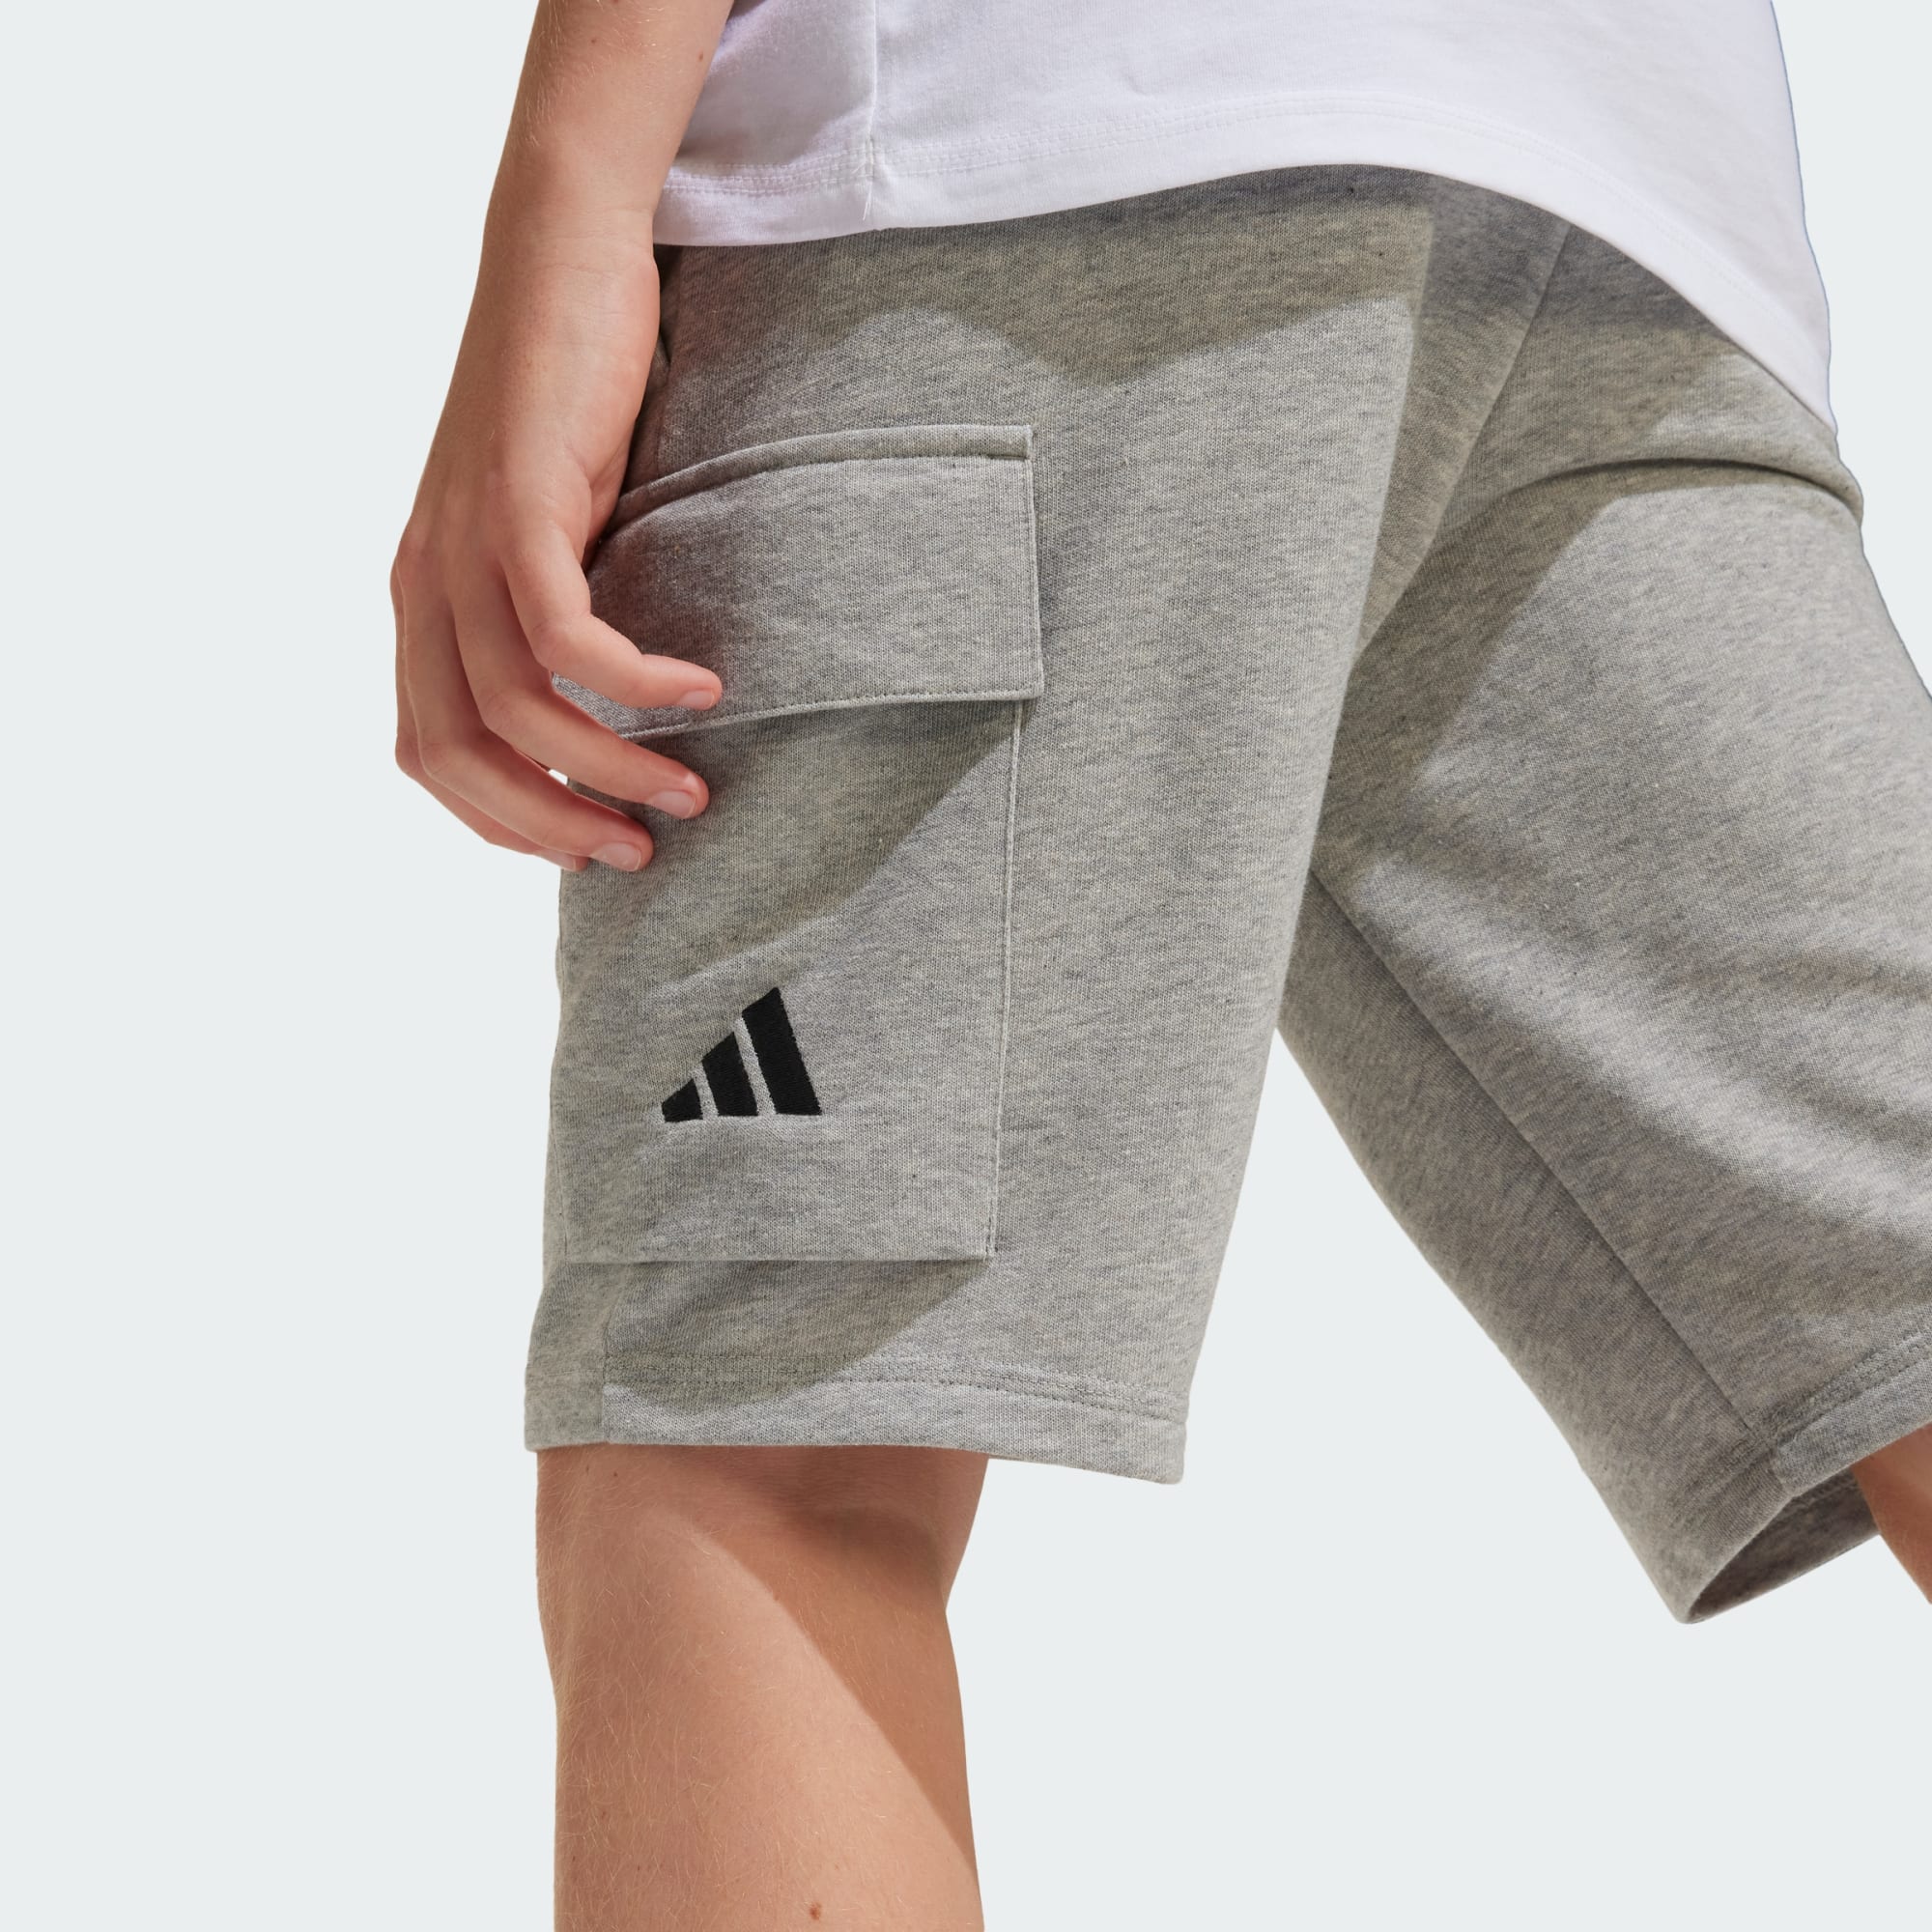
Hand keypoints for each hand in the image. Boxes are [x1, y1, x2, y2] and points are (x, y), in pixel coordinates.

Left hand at [393, 210, 717, 873]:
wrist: (560, 250)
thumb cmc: (570, 394)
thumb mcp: (548, 525)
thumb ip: (548, 607)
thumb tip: (604, 702)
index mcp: (422, 596)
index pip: (430, 752)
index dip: (500, 821)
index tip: (584, 849)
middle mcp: (424, 578)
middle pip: (458, 750)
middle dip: (549, 822)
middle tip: (638, 851)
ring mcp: (461, 539)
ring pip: (514, 704)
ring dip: (605, 765)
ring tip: (690, 789)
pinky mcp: (516, 498)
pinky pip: (563, 632)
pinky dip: (631, 680)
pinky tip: (699, 688)